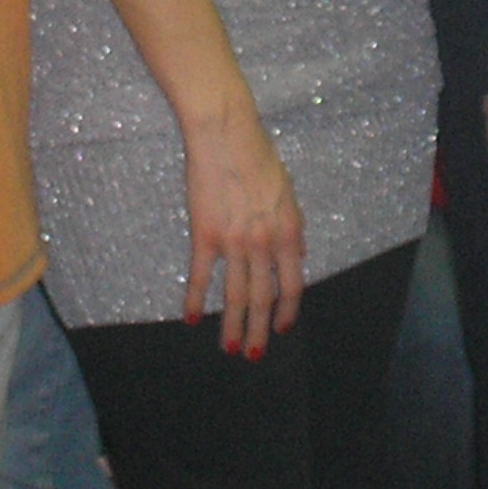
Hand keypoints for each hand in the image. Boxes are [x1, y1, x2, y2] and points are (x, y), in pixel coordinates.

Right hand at [180, 104, 305, 356]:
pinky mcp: (204, 235)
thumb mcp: (288, 192)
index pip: (291, 284)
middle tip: (253, 353)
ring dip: (232, 325)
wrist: (226, 135)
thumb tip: (297, 255)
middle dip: (258, 330)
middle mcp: (264, 242)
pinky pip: (200, 277)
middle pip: (263, 297)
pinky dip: (194, 300)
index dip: (286, 310)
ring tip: (229, 346)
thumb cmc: (258, 157)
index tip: (281, 327)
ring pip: (234, 295)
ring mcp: (234, 241)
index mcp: (289, 231)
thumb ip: (292, 227)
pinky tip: (190, 318)